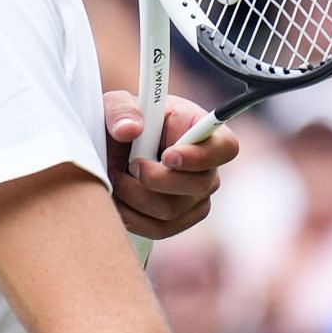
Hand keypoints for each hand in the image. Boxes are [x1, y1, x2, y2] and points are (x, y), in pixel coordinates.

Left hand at [103, 91, 237, 239]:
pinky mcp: (176, 220)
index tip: (167, 156)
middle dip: (156, 179)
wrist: (107, 151)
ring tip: (116, 177)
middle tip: (130, 165)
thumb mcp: (114, 104)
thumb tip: (130, 129)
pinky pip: (158, 229)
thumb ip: (120, 110)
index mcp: (200, 130)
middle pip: (200, 186)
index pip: (225, 147)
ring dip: (135, 196)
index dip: (200, 156)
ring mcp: (195, 198)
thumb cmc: (119, 121)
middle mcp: (206, 168)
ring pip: (172, 211)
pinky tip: (116, 200)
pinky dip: (131, 217)